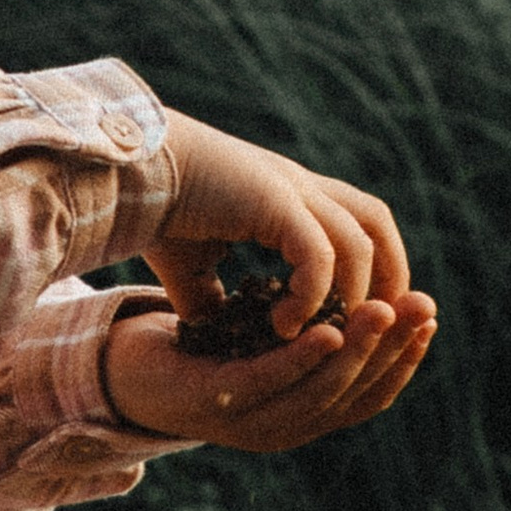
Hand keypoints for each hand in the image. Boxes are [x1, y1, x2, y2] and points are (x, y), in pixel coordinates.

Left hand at [100, 284, 436, 453]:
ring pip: (318, 391)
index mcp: (297, 417)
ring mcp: (246, 424)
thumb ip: (305, 335)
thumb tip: (363, 300)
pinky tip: (328, 329)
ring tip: (384, 310)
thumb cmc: (194, 351)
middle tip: (421, 308)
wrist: (114, 366)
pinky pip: (268, 381)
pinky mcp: (214, 405)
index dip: (402, 362)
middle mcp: (279, 430)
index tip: (427, 320)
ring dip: (358, 350)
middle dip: (393, 351)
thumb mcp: (260, 342)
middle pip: (352, 395)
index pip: (367, 396)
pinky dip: (303, 358)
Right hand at [102, 108, 434, 453]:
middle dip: (385, 277)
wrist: (125, 173)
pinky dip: (311, 293)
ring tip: (323, 337)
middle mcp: (298, 185)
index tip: (358, 316)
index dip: (372, 267)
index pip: (359, 221)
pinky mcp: (273, 199)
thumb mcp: (188, 264)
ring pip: (357, 243)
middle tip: (371, 331)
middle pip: (375, 224)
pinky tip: (285, 324)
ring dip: (349, 296)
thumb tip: (209, 328)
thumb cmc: (152, 213)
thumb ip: (208, 295)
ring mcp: (289, 188)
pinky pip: (317, 253)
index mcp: (287, 194)